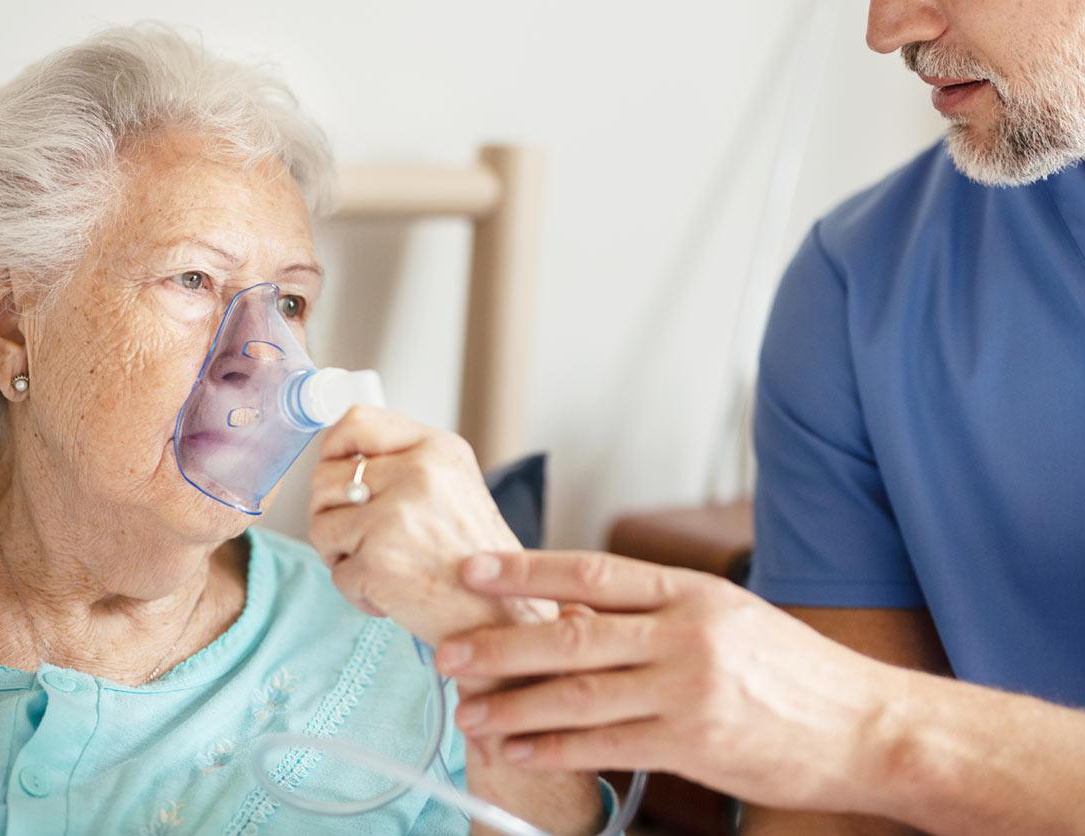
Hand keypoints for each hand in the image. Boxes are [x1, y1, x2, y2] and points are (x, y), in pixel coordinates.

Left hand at [308, 407, 555, 646]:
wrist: (504, 617)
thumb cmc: (477, 560)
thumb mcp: (455, 488)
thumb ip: (405, 465)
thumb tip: (341, 459)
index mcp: (437, 449)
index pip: (357, 422)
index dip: (333, 447)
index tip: (333, 468)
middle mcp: (417, 475)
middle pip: (326, 478)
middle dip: (333, 513)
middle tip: (364, 539)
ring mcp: (394, 517)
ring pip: (321, 525)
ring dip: (341, 553)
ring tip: (383, 567)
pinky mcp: (377, 562)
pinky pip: (335, 572)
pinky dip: (357, 591)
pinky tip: (392, 593)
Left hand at [434, 550, 906, 812]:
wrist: (869, 726)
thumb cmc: (795, 671)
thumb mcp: (729, 618)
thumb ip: (655, 614)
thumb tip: (574, 611)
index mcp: (692, 592)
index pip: (593, 570)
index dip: (526, 570)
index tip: (473, 572)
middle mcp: (687, 632)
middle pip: (573, 631)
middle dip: (501, 644)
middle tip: (450, 653)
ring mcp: (690, 689)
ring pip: (580, 692)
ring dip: (515, 703)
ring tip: (469, 709)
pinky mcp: (695, 743)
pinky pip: (607, 745)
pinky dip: (556, 748)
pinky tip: (520, 749)